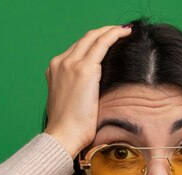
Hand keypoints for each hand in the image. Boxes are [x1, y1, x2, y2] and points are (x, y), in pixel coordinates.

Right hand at [44, 25, 132, 157]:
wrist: (63, 136)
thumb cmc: (68, 128)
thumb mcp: (70, 104)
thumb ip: (77, 91)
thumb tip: (94, 93)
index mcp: (55, 71)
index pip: (77, 49)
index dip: (93, 43)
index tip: (108, 42)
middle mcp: (60, 63)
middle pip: (85, 39)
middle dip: (103, 33)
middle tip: (121, 32)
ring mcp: (70, 64)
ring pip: (93, 37)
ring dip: (110, 31)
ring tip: (125, 31)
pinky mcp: (84, 69)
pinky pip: (102, 43)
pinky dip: (114, 34)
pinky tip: (126, 33)